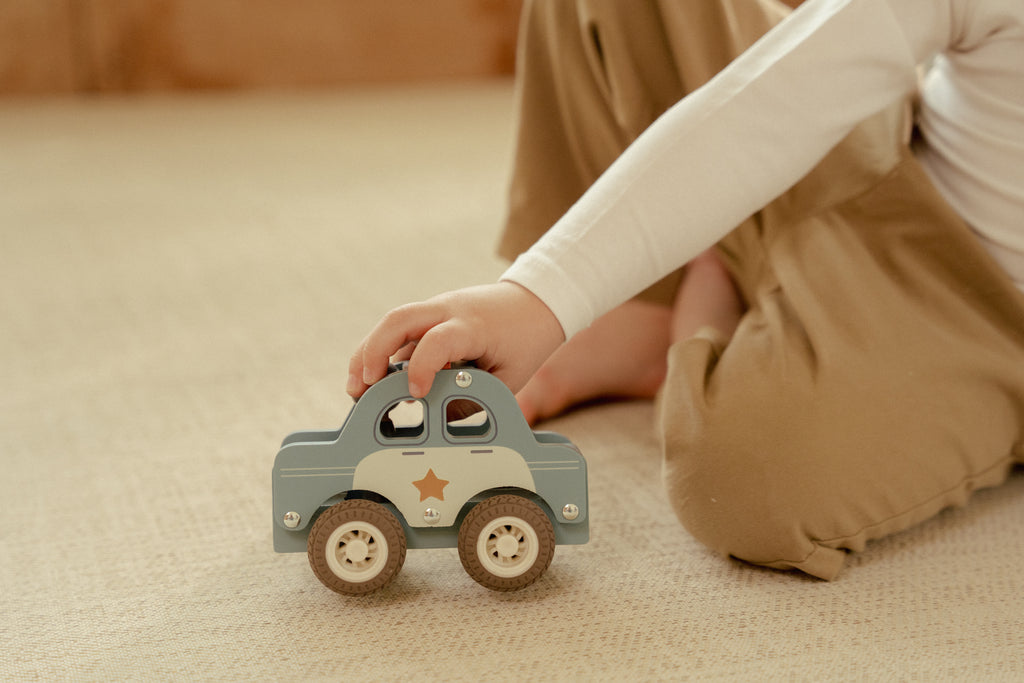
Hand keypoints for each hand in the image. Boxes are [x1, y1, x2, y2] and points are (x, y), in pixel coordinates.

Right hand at [347, 281, 564, 399]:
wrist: (535, 301)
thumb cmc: (524, 340)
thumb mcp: (508, 377)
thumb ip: (473, 397)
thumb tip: (438, 419)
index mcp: (473, 326)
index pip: (438, 340)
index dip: (422, 368)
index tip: (416, 395)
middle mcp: (448, 310)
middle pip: (398, 319)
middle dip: (372, 353)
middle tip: (360, 389)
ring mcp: (436, 308)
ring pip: (391, 322)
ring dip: (368, 353)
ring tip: (356, 389)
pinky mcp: (430, 314)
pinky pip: (399, 330)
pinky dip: (382, 352)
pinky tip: (375, 380)